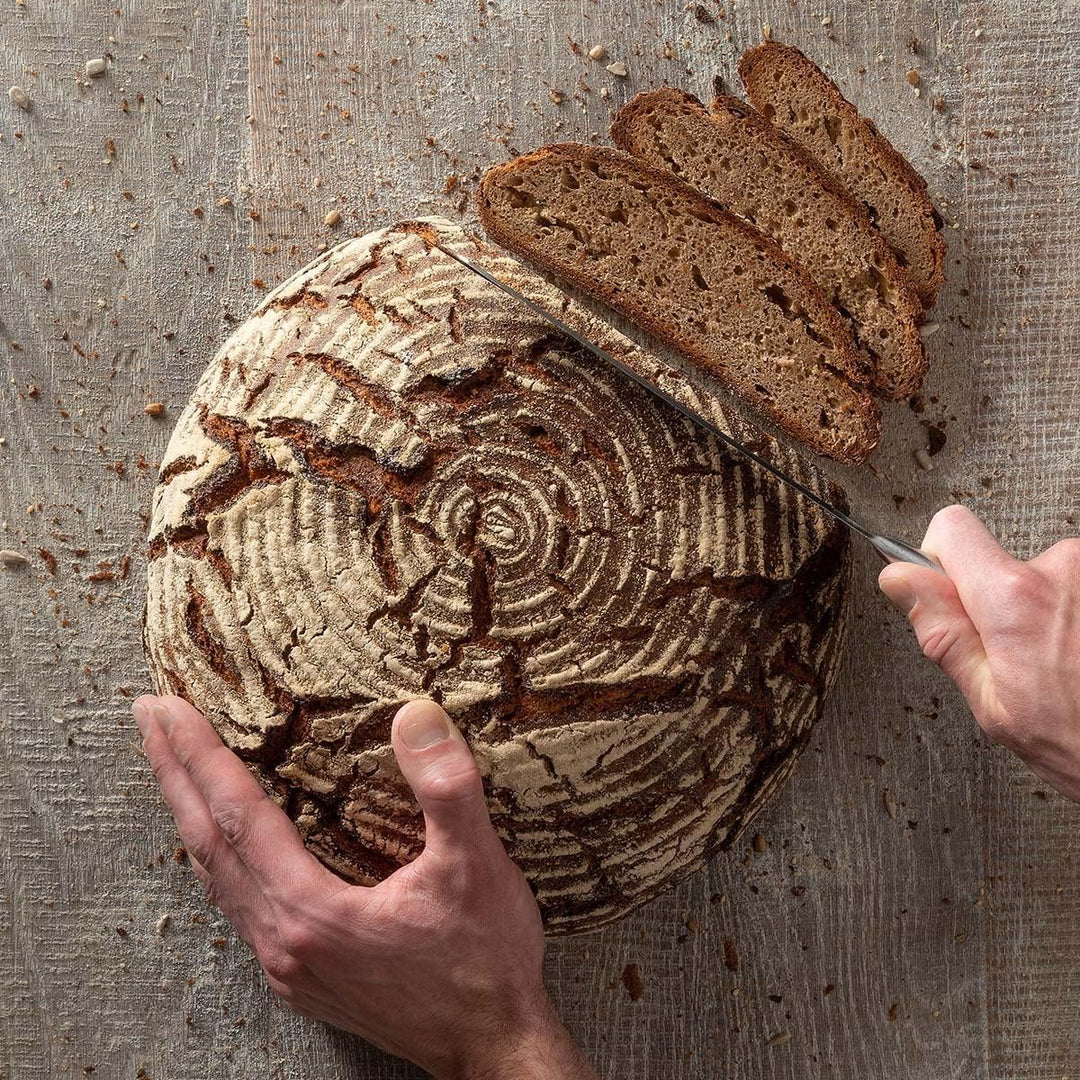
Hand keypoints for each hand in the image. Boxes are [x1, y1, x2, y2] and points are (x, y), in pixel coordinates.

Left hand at [133, 695, 596, 1079]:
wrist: (494, 1048)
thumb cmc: (485, 963)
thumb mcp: (478, 867)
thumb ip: (447, 788)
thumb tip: (415, 716)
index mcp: (311, 912)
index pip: (237, 815)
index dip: (200, 755)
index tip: (168, 706)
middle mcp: (283, 942)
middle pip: (206, 843)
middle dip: (173, 774)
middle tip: (148, 717)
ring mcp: (288, 966)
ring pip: (216, 878)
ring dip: (189, 815)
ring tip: (174, 770)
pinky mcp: (303, 978)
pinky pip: (238, 906)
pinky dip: (219, 859)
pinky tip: (228, 847)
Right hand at [879, 505, 1079, 800]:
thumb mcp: (992, 701)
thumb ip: (942, 630)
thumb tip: (900, 579)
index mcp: (1014, 598)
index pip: (952, 527)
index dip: (939, 562)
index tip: (951, 599)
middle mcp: (1064, 569)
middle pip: (999, 560)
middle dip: (997, 603)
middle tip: (1019, 660)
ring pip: (1042, 579)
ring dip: (1044, 614)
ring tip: (1064, 666)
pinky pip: (1074, 590)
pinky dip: (1074, 619)